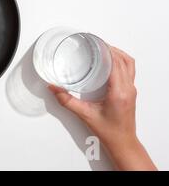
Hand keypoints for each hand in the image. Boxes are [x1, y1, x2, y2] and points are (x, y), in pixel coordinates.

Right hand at [48, 46, 156, 169]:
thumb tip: (54, 88)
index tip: (97, 43)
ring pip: (129, 63)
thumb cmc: (108, 131)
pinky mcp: (130, 91)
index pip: (116, 63)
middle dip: (111, 48)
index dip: (107, 50)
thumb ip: (67, 100)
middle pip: (124, 60)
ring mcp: (131, 90)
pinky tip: (109, 62)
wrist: (121, 142)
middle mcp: (128, 89)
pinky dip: (121, 61)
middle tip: (96, 43)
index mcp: (119, 92)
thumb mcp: (85, 114)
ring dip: (118, 53)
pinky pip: (129, 70)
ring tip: (103, 48)